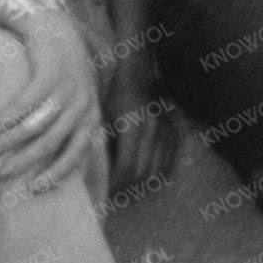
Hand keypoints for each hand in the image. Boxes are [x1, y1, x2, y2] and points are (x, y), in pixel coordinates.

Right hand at [0, 9, 104, 194]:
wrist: (58, 28)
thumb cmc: (62, 71)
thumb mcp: (76, 99)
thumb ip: (69, 126)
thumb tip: (50, 160)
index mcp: (91, 116)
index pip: (77, 154)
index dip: (57, 174)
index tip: (35, 190)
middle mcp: (83, 105)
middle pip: (52, 144)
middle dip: (25, 162)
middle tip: (2, 174)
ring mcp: (67, 89)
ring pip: (36, 126)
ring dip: (10, 142)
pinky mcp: (49, 74)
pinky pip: (25, 104)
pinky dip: (7, 119)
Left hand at [103, 57, 181, 200]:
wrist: (136, 69)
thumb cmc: (112, 91)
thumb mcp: (99, 115)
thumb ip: (98, 141)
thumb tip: (89, 168)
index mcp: (132, 128)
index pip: (126, 168)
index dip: (115, 184)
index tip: (104, 190)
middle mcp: (152, 131)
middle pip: (142, 172)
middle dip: (127, 187)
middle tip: (113, 194)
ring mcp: (165, 130)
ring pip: (157, 168)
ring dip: (143, 183)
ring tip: (128, 189)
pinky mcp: (172, 128)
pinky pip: (170, 158)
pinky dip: (160, 172)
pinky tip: (148, 178)